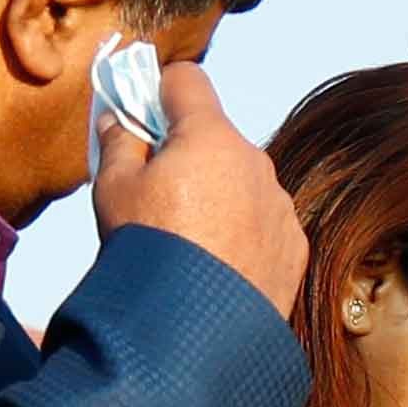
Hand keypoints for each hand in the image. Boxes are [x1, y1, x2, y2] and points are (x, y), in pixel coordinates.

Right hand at [95, 55, 305, 317]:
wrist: (194, 326)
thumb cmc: (148, 247)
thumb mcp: (113, 187)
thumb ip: (118, 141)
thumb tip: (120, 118)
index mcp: (211, 137)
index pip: (189, 79)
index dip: (161, 89)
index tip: (145, 111)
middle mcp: (256, 162)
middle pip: (217, 135)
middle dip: (189, 150)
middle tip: (159, 188)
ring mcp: (281, 204)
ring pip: (243, 179)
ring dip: (219, 191)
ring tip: (189, 235)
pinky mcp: (295, 243)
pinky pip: (265, 219)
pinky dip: (243, 228)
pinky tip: (218, 259)